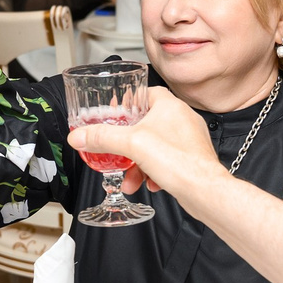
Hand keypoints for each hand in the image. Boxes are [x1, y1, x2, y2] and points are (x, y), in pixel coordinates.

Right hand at [65, 86, 218, 199]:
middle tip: (118, 149)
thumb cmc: (179, 161)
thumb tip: (79, 136)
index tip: (116, 111)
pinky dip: (154, 171)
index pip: (145, 92)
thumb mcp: (130, 144)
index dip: (128, 101)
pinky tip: (148, 182)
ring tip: (131, 177)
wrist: (203, 190)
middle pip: (147, 123)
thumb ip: (102, 138)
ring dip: (139, 162)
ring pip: (156, 146)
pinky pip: (167, 160)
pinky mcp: (192, 158)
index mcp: (170, 105)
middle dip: (128, 142)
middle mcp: (182, 118)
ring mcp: (189, 139)